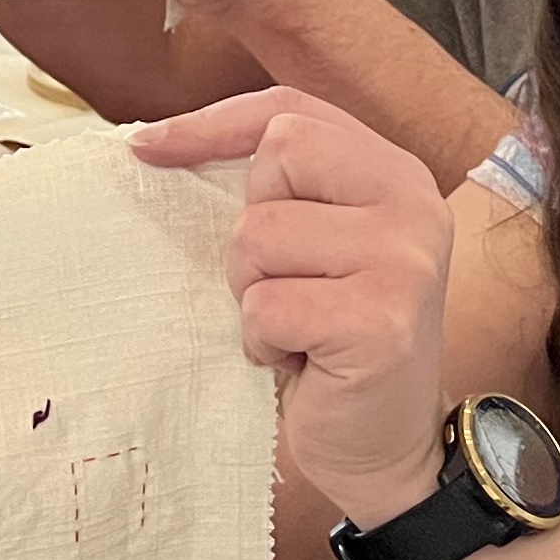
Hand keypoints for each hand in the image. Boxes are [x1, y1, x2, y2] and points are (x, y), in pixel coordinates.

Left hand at [135, 88, 453, 526]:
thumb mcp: (315, 247)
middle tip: (284, 283)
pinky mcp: (380, 321)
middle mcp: (412, 204)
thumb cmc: (331, 344)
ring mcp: (404, 260)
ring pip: (260, 234)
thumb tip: (154, 143)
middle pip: (279, 154)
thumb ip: (278, 192)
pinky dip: (263, 341)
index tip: (146, 146)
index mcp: (395, 174)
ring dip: (254, 292)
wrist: (385, 449)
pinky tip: (300, 362)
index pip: (291, 111)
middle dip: (251, 226)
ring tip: (297, 328)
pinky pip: (266, 306)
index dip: (213, 124)